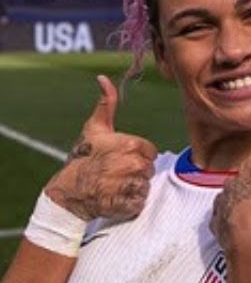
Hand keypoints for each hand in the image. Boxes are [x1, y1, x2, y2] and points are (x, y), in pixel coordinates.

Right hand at [44, 75, 157, 220]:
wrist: (68, 190)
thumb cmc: (83, 157)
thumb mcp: (95, 129)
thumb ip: (107, 104)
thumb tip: (103, 78)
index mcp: (131, 145)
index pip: (149, 151)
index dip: (135, 155)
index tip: (119, 157)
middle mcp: (134, 165)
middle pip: (149, 168)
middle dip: (135, 170)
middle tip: (114, 172)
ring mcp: (132, 186)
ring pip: (146, 185)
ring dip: (133, 186)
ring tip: (114, 184)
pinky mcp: (130, 204)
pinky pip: (141, 201)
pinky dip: (131, 201)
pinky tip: (115, 196)